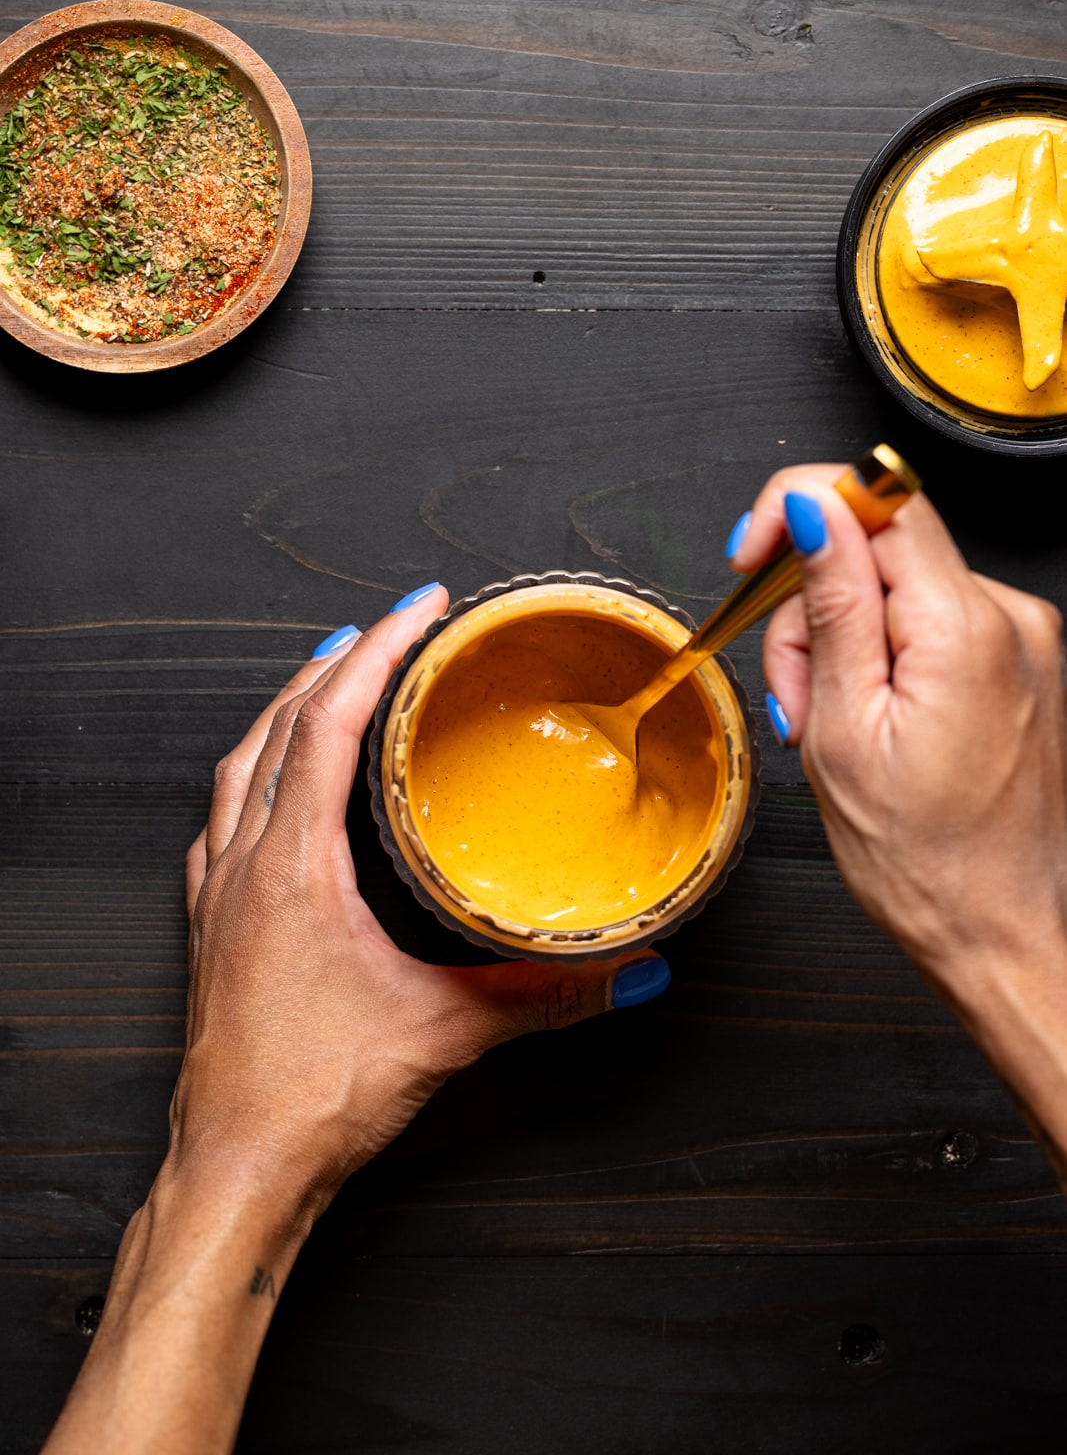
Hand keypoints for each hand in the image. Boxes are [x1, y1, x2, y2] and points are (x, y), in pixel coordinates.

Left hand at [177, 586, 663, 1220]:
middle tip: (389, 627)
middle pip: (279, 726)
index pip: (329, 723)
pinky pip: (223, 815)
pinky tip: (274, 784)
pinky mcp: (211, 926)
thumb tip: (628, 974)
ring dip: (287, 708)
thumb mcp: (447, 1031)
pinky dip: (255, 772)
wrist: (238, 1167)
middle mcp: (244, 864)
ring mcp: (218, 893)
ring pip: (241, 764)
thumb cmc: (314, 1098)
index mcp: (292, 866)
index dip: (376, 653)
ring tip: (328, 675)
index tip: (417, 611)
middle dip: (337, 662)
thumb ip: (546, 996)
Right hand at [728, 468, 1066, 1188]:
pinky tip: (874, 721)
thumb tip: (813, 511)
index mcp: (964, 629)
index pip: (879, 497)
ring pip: (900, 588)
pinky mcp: (1023, 663)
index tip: (756, 549)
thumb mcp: (842, 730)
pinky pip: (933, 623)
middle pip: (880, 549)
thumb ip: (831, 605)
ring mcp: (1024, 640)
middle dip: (815, 605)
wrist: (999, 931)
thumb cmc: (923, 861)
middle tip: (798, 693)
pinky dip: (887, 659)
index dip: (802, 506)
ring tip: (833, 724)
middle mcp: (1010, 620)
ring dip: (847, 641)